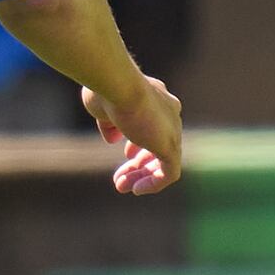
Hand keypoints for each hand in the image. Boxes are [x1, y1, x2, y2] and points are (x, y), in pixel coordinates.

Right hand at [90, 72, 182, 193]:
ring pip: (163, 159)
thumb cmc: (105, 90)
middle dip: (139, 163)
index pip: (153, 125)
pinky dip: (155, 183)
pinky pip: (170, 172)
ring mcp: (172, 129)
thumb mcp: (102, 107)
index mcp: (155, 99)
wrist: (118, 85)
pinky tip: (137, 189)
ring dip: (142, 175)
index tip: (127, 154)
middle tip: (120, 178)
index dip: (140, 142)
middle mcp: (168, 112)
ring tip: (121, 186)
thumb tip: (112, 139)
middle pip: (158, 144)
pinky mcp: (170, 145)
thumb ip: (109, 124)